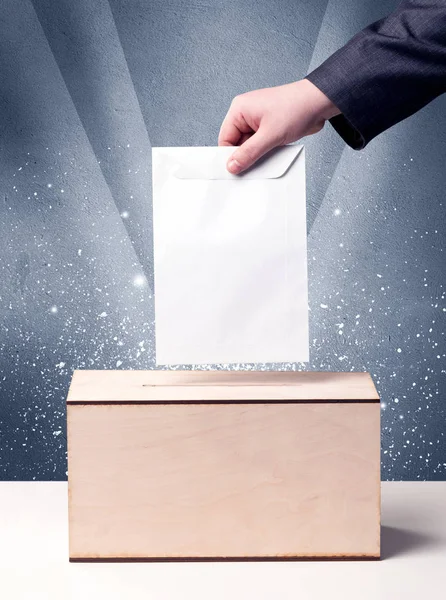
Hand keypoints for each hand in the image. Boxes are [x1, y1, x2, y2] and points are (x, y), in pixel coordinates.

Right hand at [218, 79, 339, 173]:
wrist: (320, 103)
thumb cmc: (297, 108)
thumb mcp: (269, 136)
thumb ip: (249, 153)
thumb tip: (232, 165)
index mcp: (240, 109)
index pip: (225, 138)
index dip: (229, 155)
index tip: (235, 170)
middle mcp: (246, 113)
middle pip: (236, 143)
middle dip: (245, 155)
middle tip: (253, 166)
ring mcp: (258, 120)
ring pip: (249, 146)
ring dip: (258, 154)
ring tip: (269, 154)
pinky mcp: (268, 127)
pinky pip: (261, 144)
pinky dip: (266, 151)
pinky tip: (274, 152)